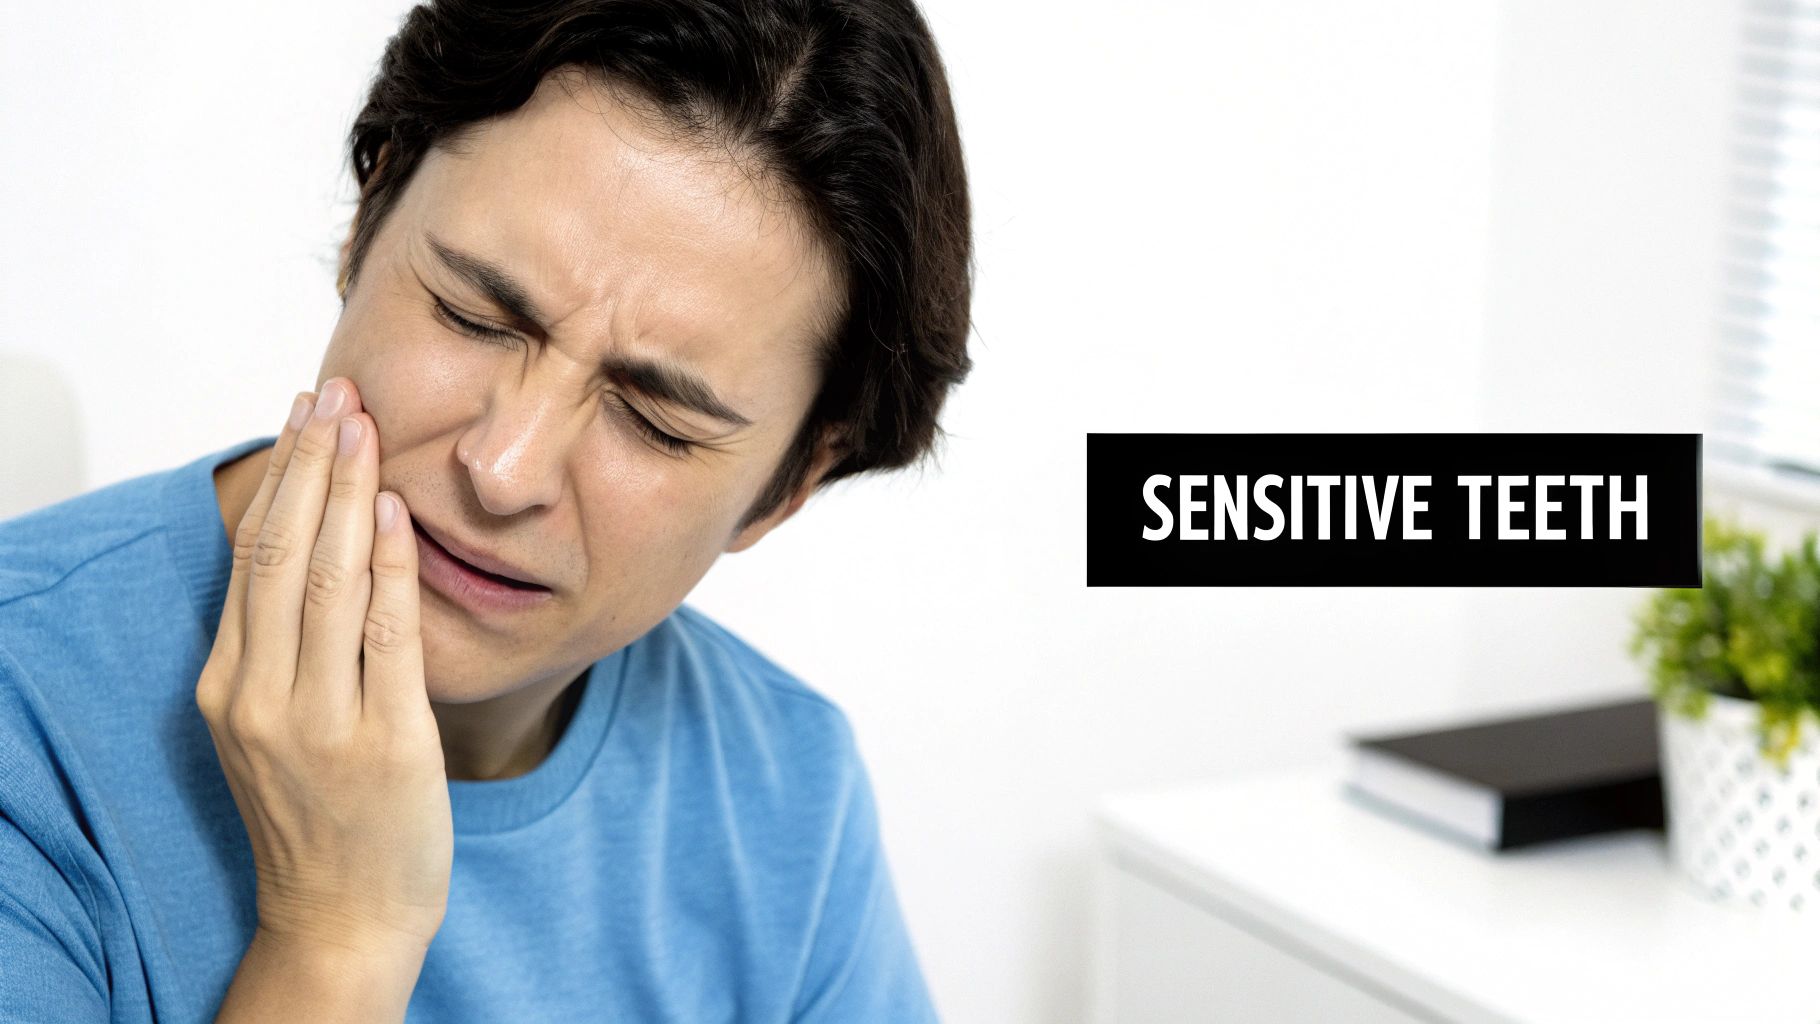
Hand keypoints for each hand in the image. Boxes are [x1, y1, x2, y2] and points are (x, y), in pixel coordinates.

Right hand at [195, 378, 451, 958]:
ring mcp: (321, 721)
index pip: (251, 556)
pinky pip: (388, 634)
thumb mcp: (272, 724)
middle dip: (312, 462)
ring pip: (330, 580)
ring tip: (366, 424)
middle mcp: (261, 697)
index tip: (304, 411)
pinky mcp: (387, 742)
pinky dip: (391, 564)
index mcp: (227, 686)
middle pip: (283, 552)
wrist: (342, 915)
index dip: (280, 476)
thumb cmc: (319, 812)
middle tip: (338, 390)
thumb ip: (281, 646)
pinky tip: (398, 510)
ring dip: (350, 492)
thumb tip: (314, 544)